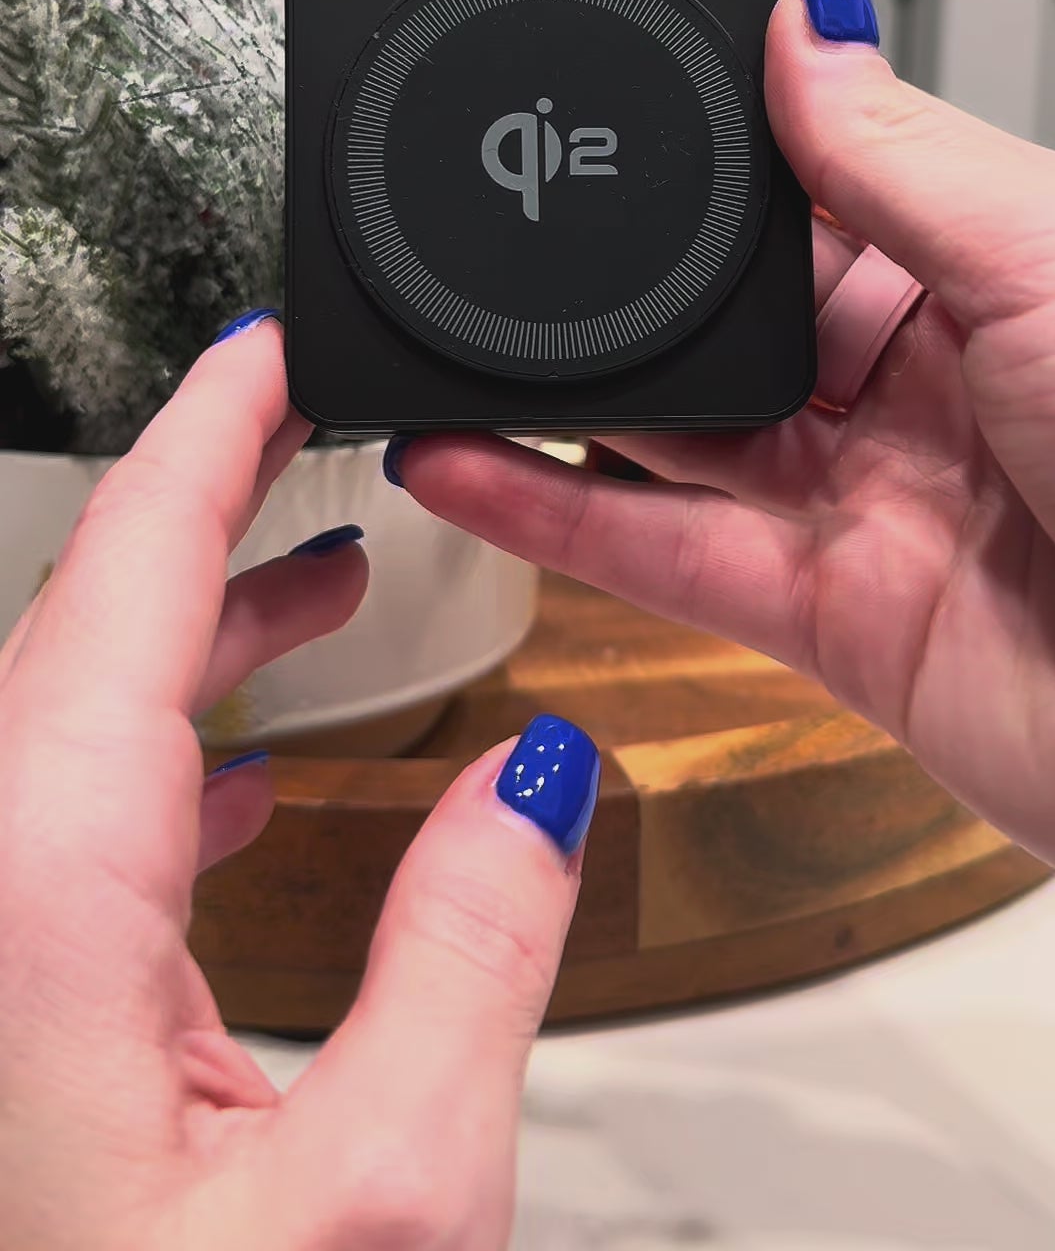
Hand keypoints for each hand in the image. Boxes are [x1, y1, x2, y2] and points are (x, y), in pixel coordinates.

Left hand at [0, 316, 595, 1250]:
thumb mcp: (383, 1200)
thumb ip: (472, 952)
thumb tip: (540, 782)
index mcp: (28, 901)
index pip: (112, 586)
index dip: (201, 445)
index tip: (265, 350)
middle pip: (80, 643)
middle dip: (212, 527)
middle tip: (318, 442)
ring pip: (70, 737)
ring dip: (199, 648)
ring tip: (326, 590)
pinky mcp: (1, 1015)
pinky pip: (64, 834)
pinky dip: (163, 770)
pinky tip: (250, 789)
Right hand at [391, 0, 1054, 876]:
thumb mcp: (1049, 259)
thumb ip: (895, 154)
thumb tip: (808, 15)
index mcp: (986, 269)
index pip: (812, 191)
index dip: (708, 159)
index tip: (602, 110)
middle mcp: (920, 383)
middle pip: (725, 318)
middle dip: (612, 286)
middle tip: (488, 233)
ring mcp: (866, 501)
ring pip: (674, 436)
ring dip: (551, 399)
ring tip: (433, 345)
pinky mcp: (826, 618)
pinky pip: (662, 552)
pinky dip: (551, 515)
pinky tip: (465, 467)